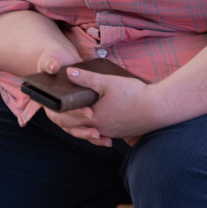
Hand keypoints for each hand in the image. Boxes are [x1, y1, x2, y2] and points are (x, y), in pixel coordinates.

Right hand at [32, 45, 109, 145]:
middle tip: (97, 130)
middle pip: (69, 125)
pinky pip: (84, 128)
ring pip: (76, 130)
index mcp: (48, 100)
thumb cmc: (54, 60)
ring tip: (104, 139)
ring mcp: (67, 113)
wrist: (59, 60)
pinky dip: (94, 136)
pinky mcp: (77, 114)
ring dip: (89, 136)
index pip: (59, 112)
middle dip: (83, 128)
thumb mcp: (52, 59)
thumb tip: (54, 68)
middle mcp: (56, 110)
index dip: (74, 114)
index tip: (90, 112)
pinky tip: (107, 140)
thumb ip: (51, 63)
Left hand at [46, 65, 168, 145]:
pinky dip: (94, 131)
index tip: (48, 105)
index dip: (54, 111)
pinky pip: (101, 135)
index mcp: (92, 117)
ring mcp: (109, 133)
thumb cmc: (134, 95)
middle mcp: (98, 129)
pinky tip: (97, 126)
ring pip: (87, 133)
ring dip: (78, 127)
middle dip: (64, 120)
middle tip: (56, 112)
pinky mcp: (119, 133)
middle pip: (73, 128)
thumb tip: (68, 73)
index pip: (64, 118)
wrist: (158, 109)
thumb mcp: (109, 82)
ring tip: (74, 119)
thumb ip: (87, 79)